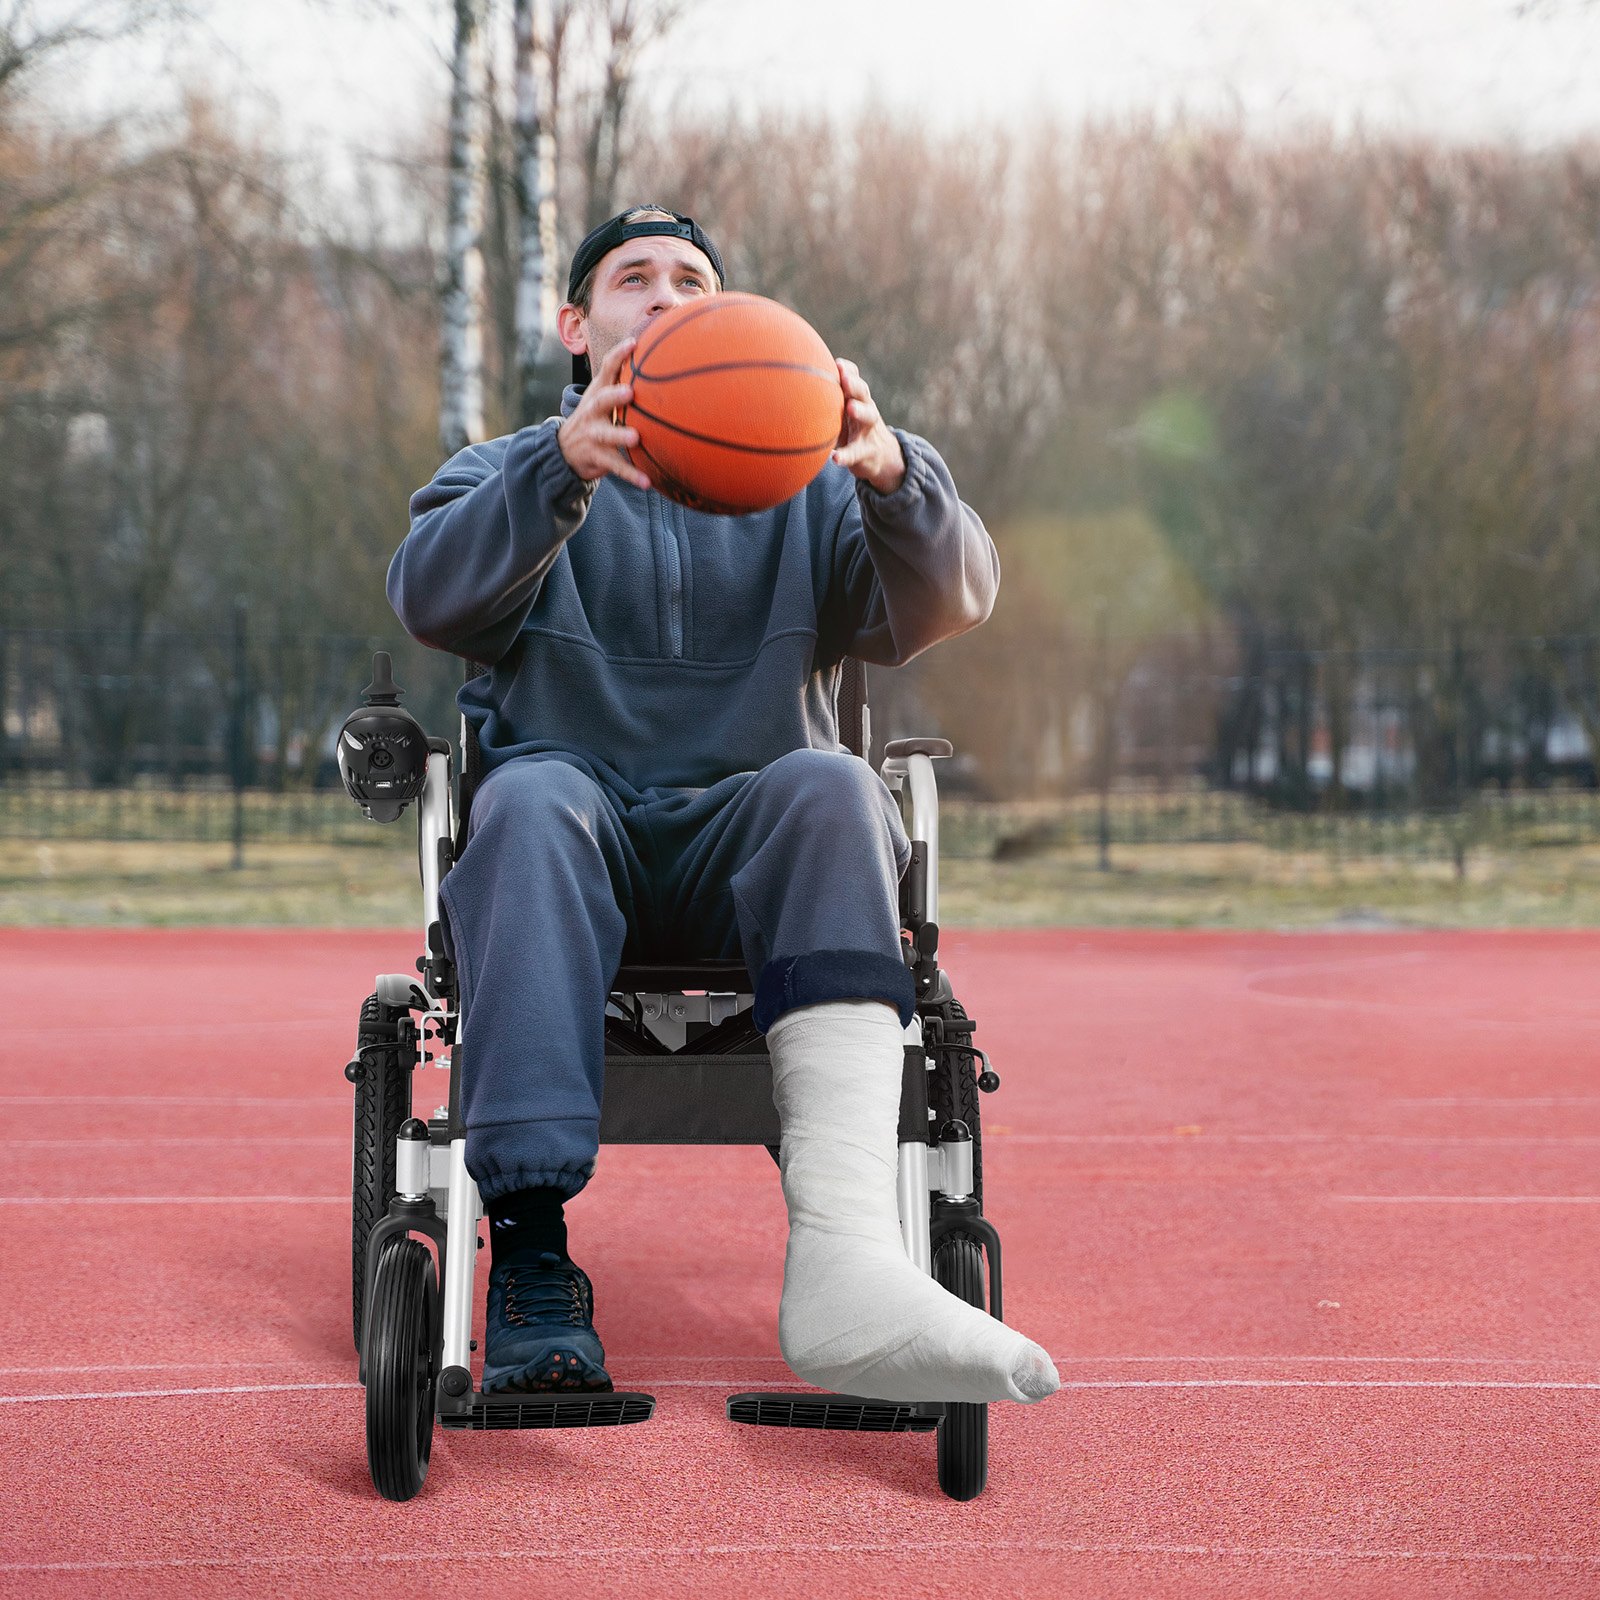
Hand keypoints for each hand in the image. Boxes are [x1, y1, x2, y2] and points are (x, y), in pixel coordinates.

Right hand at [557, 337, 651, 489]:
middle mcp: (592, 411)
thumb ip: (621, 384)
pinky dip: (631, 475)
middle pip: (601, 400)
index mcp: (597, 393)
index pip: (606, 369)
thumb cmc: (594, 419)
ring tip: (635, 438)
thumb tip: (657, 362)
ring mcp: (592, 434)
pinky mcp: (596, 457)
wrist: (563, 450)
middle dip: (614, 395)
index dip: (618, 355)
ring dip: (619, 435)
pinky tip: (647, 482)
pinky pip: (615, 467)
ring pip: (605, 435)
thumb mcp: (601, 399)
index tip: (634, 342)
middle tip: (629, 392)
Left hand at [832, 358, 905, 494]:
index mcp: (857, 399)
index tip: (837, 363)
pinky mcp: (865, 452)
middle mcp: (866, 410)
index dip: (848, 370)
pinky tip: (835, 458)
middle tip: (844, 378)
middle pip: (863, 392)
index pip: (855, 379)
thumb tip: (795, 382)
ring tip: (851, 408)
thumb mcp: (844, 412)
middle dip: (854, 384)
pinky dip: (846, 455)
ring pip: (868, 417)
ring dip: (860, 411)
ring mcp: (868, 430)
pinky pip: (856, 453)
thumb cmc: (853, 429)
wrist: (880, 456)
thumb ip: (829, 399)